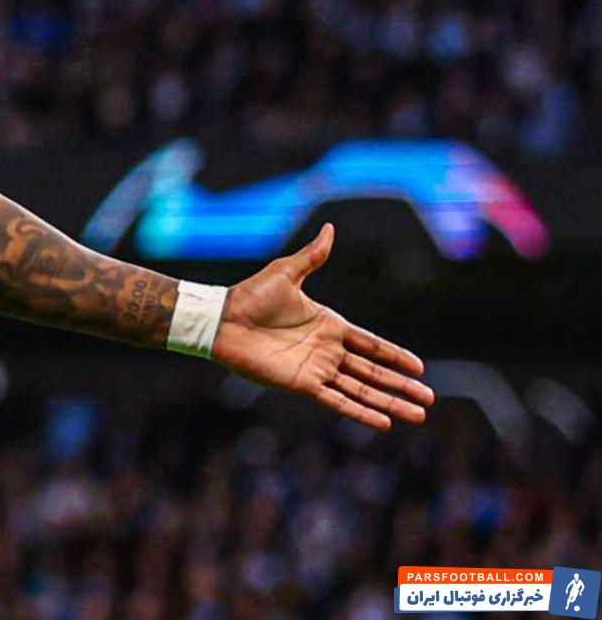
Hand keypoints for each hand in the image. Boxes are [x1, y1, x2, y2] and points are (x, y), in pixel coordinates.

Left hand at [210, 223, 434, 430]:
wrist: (222, 319)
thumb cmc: (250, 295)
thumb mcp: (286, 272)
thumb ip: (312, 255)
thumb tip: (329, 228)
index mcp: (328, 325)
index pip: (371, 345)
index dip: (395, 356)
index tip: (420, 368)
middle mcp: (327, 350)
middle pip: (373, 373)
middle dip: (401, 386)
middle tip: (429, 399)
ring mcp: (316, 369)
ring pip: (361, 391)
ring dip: (389, 403)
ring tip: (418, 415)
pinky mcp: (301, 383)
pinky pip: (337, 401)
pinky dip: (360, 412)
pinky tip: (383, 423)